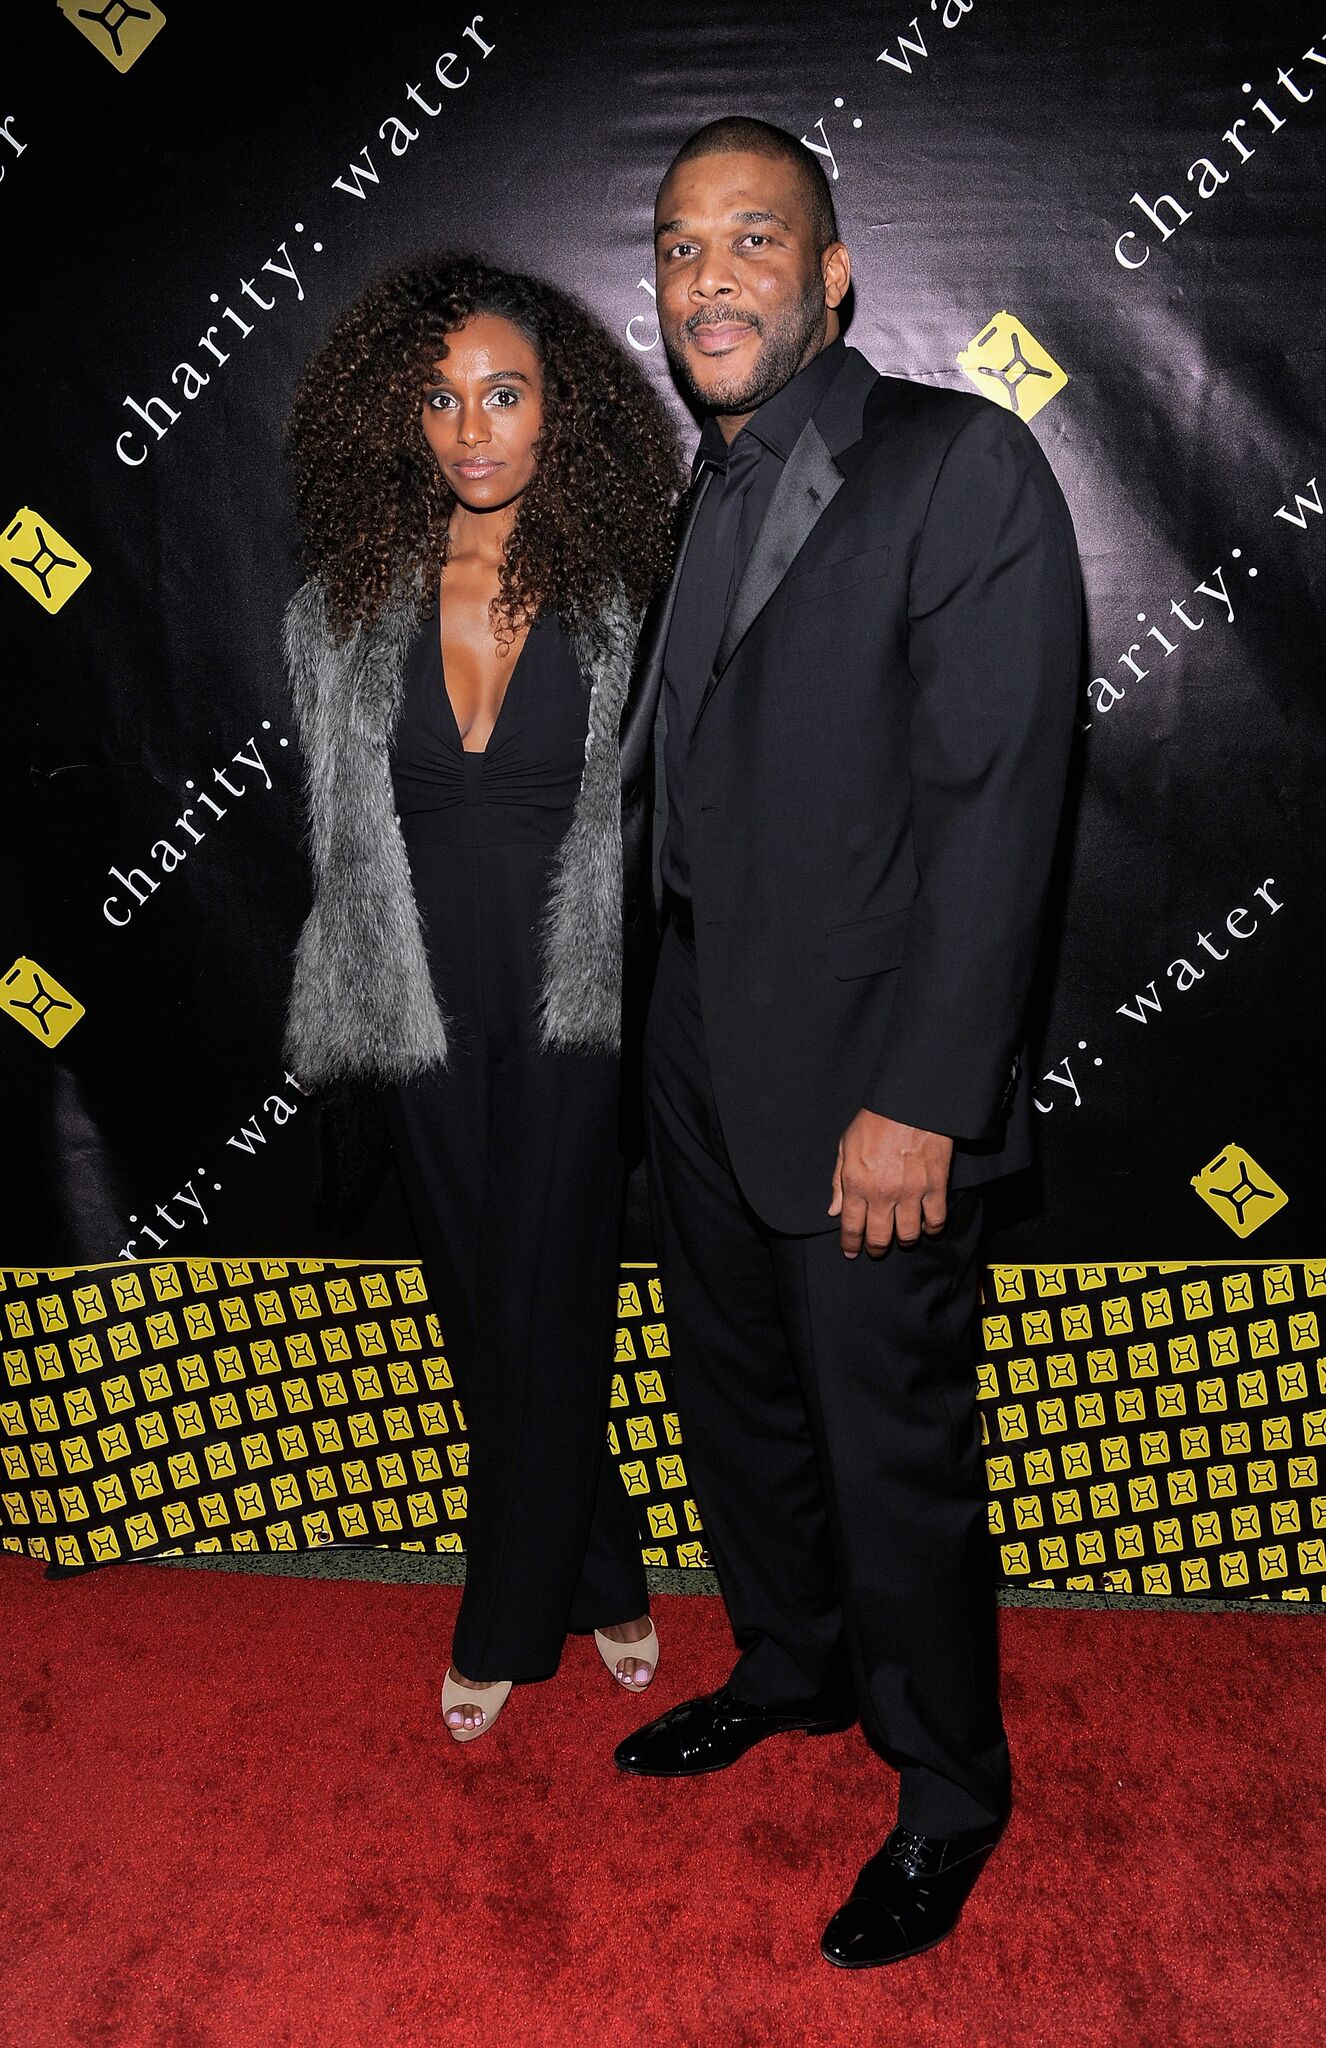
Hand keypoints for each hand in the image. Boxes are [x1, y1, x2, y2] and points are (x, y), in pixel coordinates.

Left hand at [829, 1110, 953, 1257]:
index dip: (851, 1243)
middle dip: (875, 1248)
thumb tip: (834, 1210)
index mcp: (856, 1183)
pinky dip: (931, 1228)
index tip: (852, 1251)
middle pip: (878, 1238)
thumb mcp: (846, 1145)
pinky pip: (935, 1220)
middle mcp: (882, 1193)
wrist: (911, 1103)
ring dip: (903, 1241)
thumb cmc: (875, 1121)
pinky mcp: (935, 1186)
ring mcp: (910, 1192)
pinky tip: (926, 1226)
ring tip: (902, 1238)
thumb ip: (838, 1181)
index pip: (851, 1226)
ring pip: (907, 1235)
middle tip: (876, 1249)